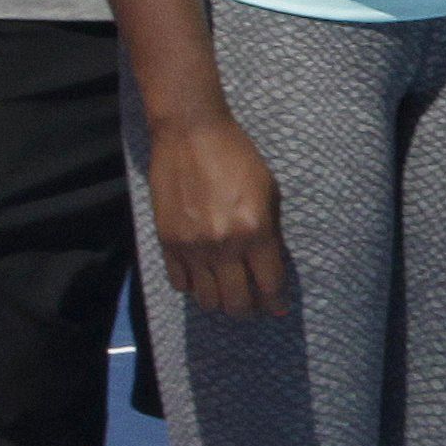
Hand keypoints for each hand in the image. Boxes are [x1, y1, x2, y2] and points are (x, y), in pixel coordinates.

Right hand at [145, 107, 289, 319]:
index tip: (277, 309)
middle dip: (248, 309)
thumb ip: (272, 232)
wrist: (190, 135)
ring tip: (227, 294)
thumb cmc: (237, 158)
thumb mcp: (270, 192)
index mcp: (256, 231)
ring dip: (219, 302)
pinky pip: (179, 282)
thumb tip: (273, 267)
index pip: (269, 284)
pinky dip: (192, 287)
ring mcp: (193, 246)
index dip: (275, 302)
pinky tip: (201, 278)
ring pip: (207, 299)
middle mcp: (224, 245)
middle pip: (236, 301)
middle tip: (252, 306)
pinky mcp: (168, 242)